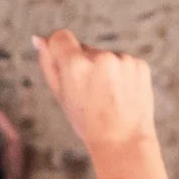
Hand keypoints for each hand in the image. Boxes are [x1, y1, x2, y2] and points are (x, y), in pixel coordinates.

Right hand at [33, 30, 154, 151]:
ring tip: (107, 97)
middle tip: (89, 94)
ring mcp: (123, 60)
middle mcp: (100, 57)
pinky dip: (121, 75)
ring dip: (103, 71)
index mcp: (75, 65)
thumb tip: (38, 39)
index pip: (61, 37)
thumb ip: (48, 64)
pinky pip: (123, 63)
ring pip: (105, 57)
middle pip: (84, 50)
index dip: (58, 49)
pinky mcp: (140, 65)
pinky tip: (121, 94)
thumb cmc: (87, 122)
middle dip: (83, 66)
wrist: (123, 140)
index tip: (62, 62)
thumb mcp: (61, 95)